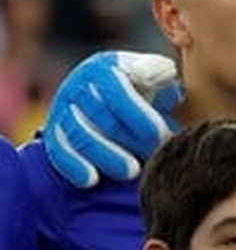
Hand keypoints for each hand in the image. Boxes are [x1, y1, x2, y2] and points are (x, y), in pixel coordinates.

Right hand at [44, 52, 182, 187]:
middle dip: (130, 140)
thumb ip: (160, 74)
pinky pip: (58, 151)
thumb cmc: (139, 87)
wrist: (103, 97)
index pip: (118, 92)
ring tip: (132, 172)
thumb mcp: (151, 73)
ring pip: (80, 135)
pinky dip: (73, 166)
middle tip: (154, 157)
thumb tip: (168, 82)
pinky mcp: (53, 133)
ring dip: (107, 156)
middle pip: (100, 116)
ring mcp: (62, 110)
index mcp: (103, 68)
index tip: (162, 136)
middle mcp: (77, 86)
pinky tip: (91, 181)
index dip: (140, 115)